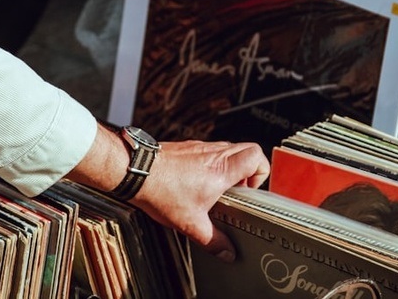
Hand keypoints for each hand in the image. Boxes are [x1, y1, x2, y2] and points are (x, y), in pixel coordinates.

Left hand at [130, 140, 269, 261]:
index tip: (249, 191)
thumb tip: (226, 251)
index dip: (261, 173)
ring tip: (218, 188)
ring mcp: (200, 147)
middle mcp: (214, 153)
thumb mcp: (191, 223)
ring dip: (230, 167)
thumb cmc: (161, 191)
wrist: (136, 171)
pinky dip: (211, 164)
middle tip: (238, 189)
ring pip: (228, 148)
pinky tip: (197, 182)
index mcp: (222, 169)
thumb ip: (213, 240)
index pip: (256, 156)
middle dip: (249, 170)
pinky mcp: (187, 147)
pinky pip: (209, 150)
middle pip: (247, 149)